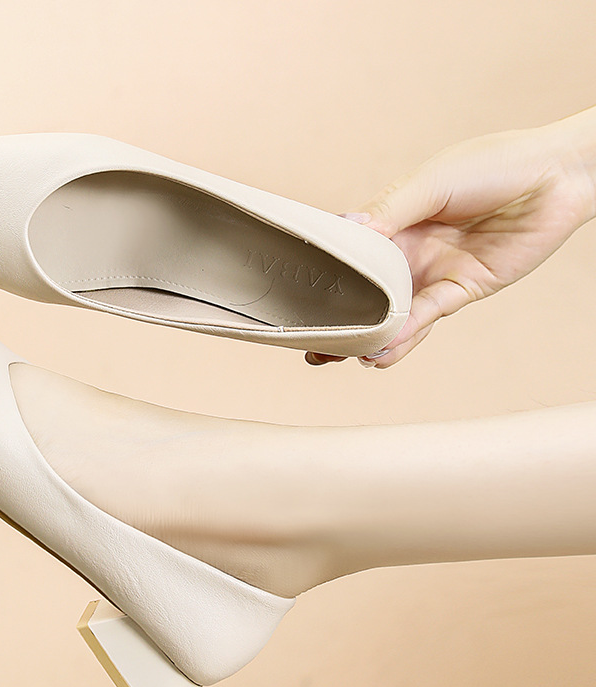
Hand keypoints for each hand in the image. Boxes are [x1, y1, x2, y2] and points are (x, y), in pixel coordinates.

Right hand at [307, 109, 595, 367]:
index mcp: (394, 222)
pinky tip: (379, 350)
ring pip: (390, 314)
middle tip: (309, 343)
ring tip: (336, 357)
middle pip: (364, 292)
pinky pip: (425, 317)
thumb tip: (344, 230)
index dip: (323, 274)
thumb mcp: (431, 181)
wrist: (557, 176)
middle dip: (338, 318)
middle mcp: (409, 252)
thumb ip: (389, 209)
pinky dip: (402, 335)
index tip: (294, 294)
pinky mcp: (461, 291)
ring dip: (366, 337)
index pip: (350, 252)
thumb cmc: (494, 165)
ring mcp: (433, 274)